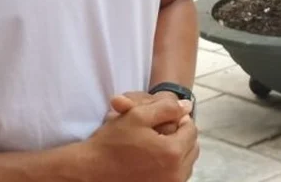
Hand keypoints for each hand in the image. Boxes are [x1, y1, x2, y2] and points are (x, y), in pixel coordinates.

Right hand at [84, 95, 199, 181]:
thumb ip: (167, 108)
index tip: (165, 118)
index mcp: (172, 153)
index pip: (191, 130)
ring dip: (178, 152)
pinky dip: (171, 167)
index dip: (179, 119)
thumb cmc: (111, 143)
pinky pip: (176, 177)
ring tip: (158, 145)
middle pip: (192, 148)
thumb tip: (187, 106)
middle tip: (162, 131)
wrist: (89, 171)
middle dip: (181, 136)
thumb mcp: (137, 116)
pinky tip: (154, 160)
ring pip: (186, 164)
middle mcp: (175, 174)